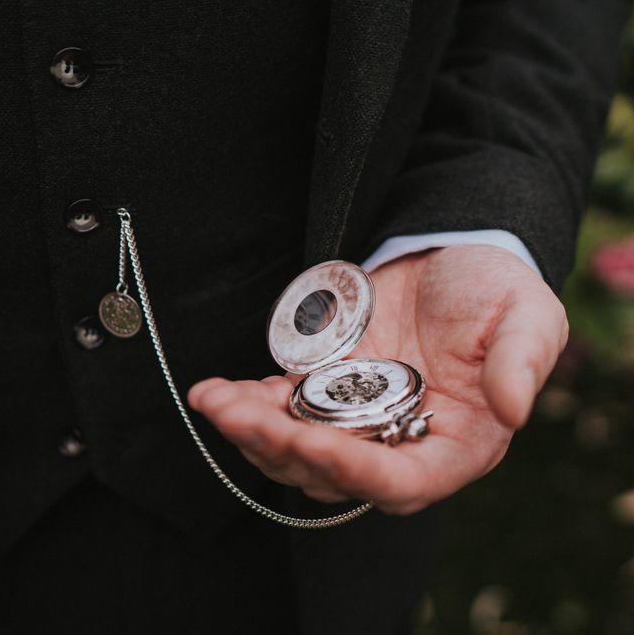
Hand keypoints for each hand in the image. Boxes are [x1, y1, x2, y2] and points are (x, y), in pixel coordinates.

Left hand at [188, 245, 567, 513]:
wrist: (449, 258)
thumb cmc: (497, 290)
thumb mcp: (527, 315)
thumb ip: (522, 361)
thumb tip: (513, 410)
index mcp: (456, 443)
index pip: (404, 482)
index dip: (355, 473)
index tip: (310, 444)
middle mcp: (400, 443)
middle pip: (334, 474)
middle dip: (283, 450)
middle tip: (239, 417)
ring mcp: (356, 419)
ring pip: (297, 450)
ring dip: (253, 433)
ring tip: (214, 402)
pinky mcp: (325, 389)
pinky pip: (280, 410)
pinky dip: (247, 404)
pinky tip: (213, 392)